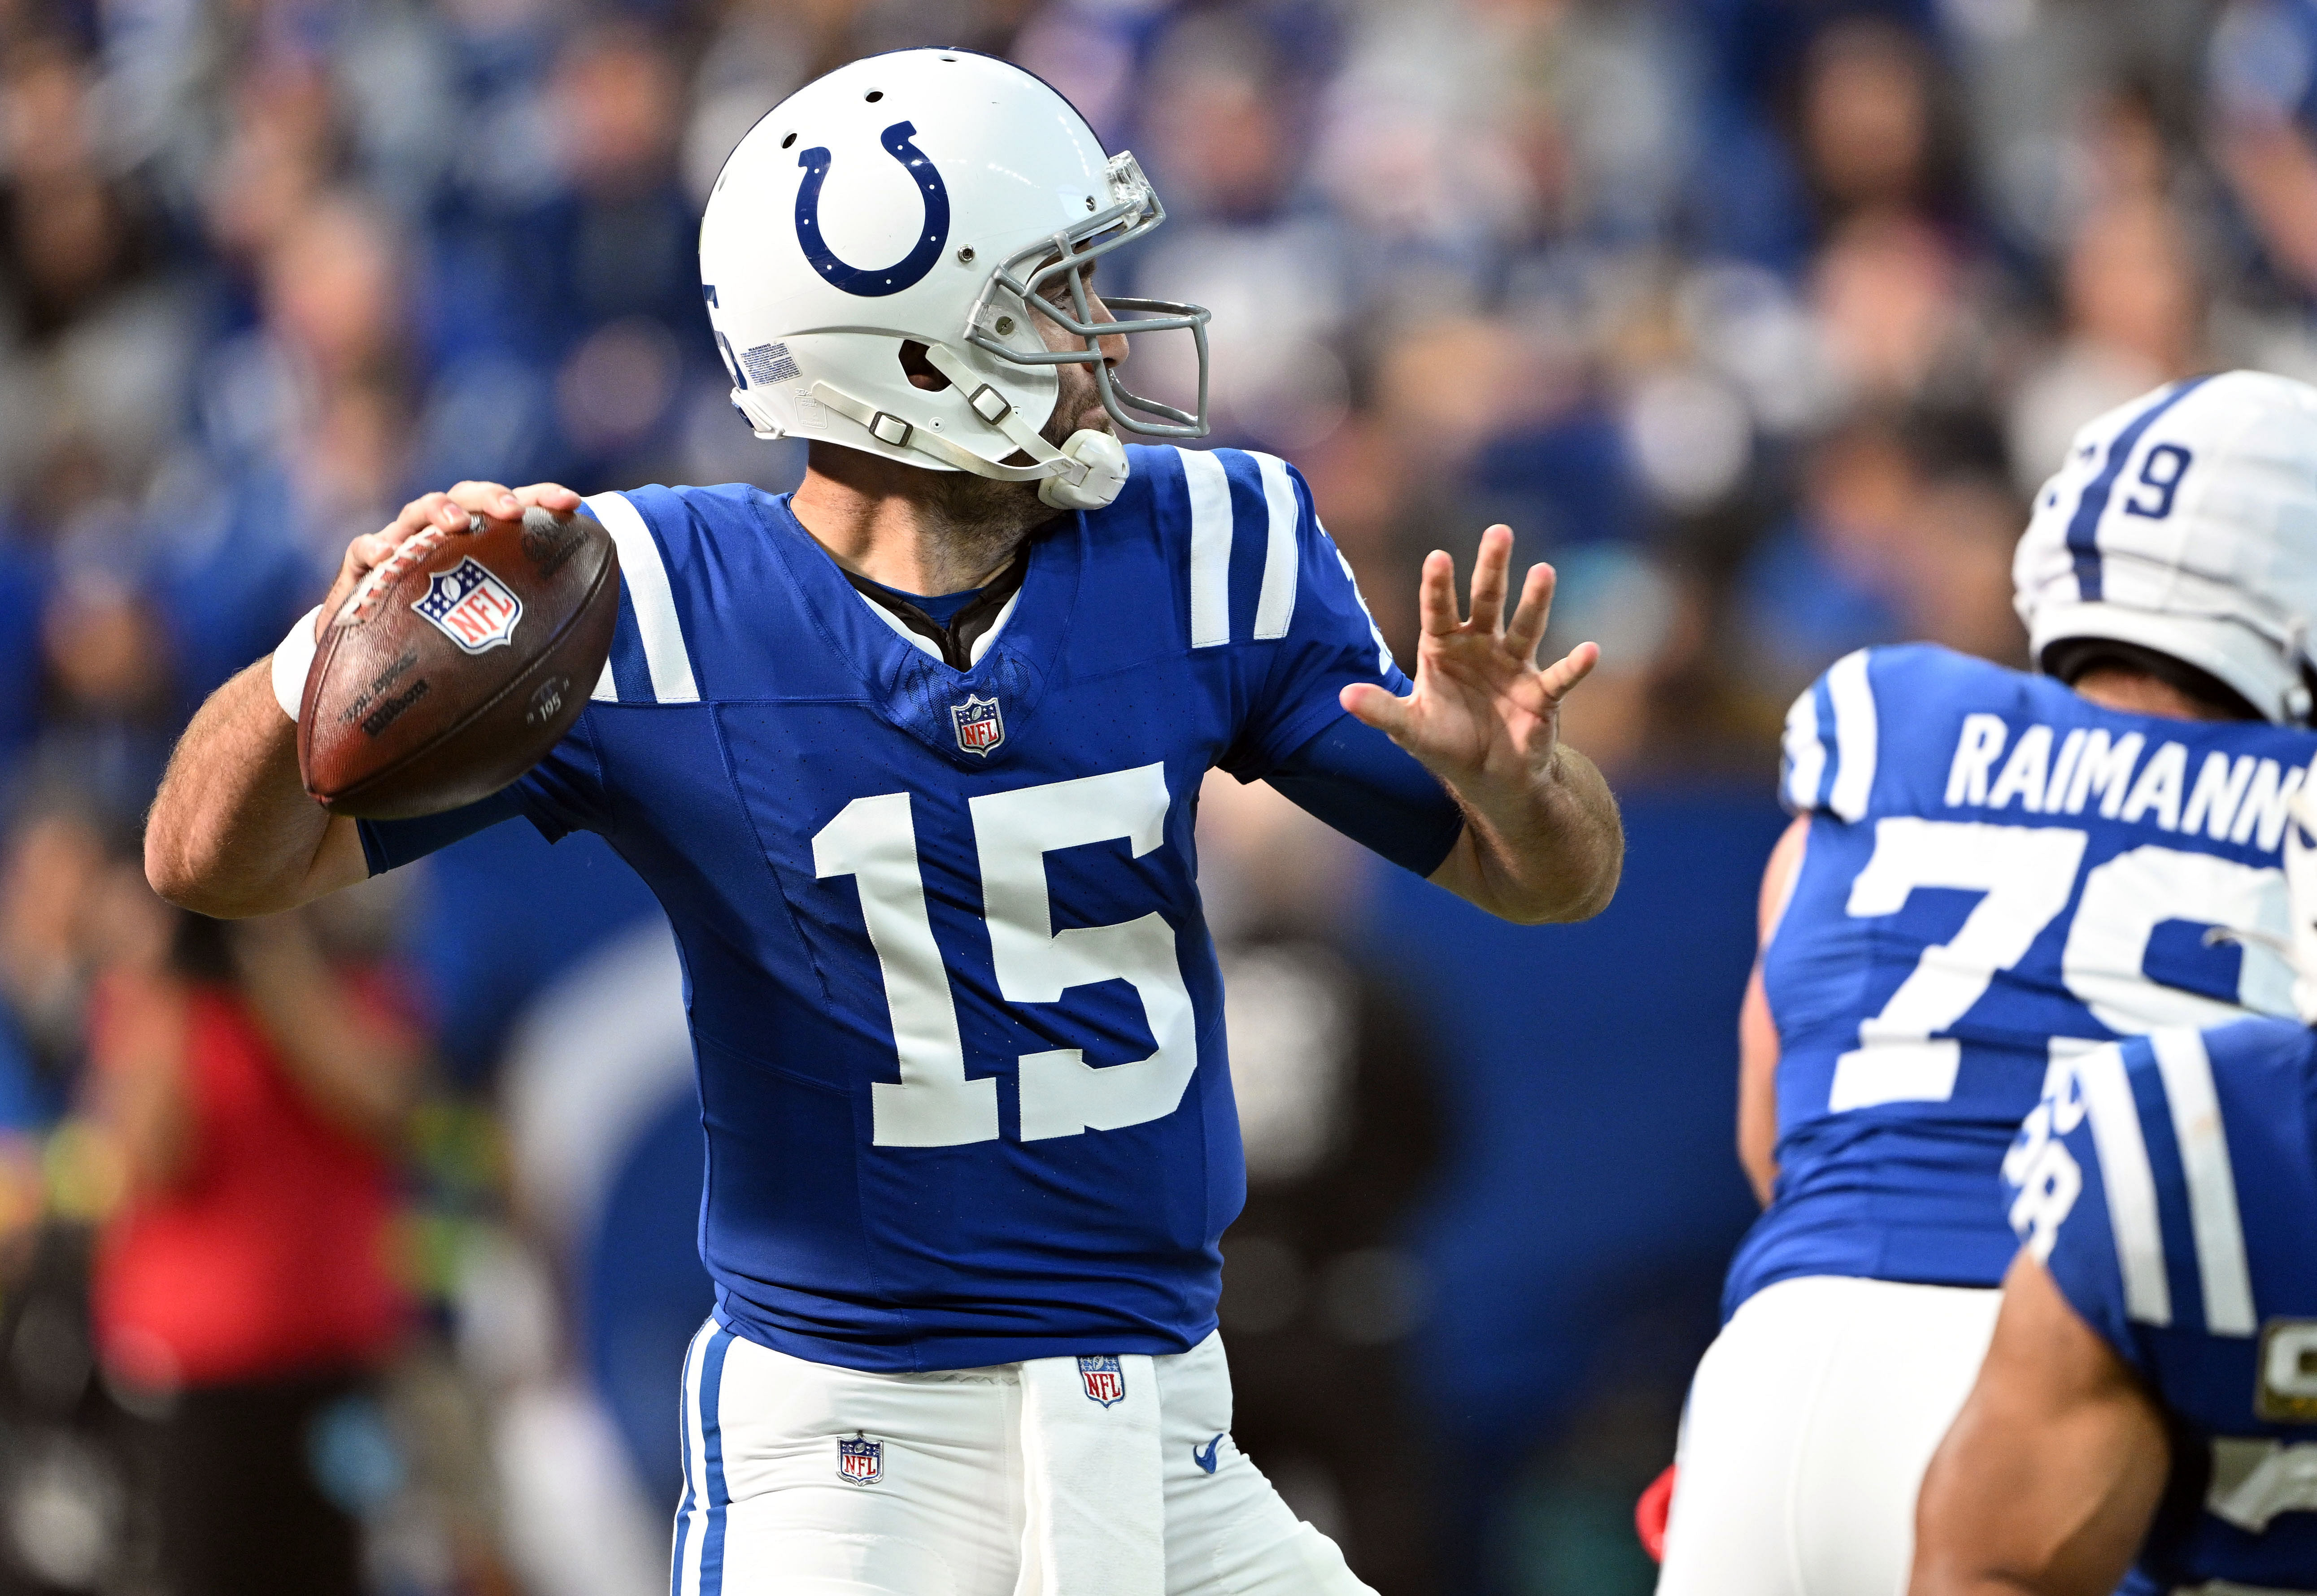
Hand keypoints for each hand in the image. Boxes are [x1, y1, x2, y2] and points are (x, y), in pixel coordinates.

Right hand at [317, 480, 580, 636]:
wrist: (377, 659)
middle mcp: (440, 535)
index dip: (542, 498)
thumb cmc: (444, 638)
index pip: (514, 508)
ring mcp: (401, 545)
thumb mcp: (489, 631)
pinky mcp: (364, 566)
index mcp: (478, 543)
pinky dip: (375, 547)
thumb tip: (580, 657)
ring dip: (439, 509)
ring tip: (456, 522)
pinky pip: (364, 549)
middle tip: (513, 512)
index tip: (572, 504)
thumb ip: (524, 627)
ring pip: (418, 510)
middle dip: (492, 497)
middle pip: (467, 498)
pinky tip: (386, 557)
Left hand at [1339, 525, 1597, 811]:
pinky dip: (1576, 666)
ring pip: (1526, 626)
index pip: (1439, 610)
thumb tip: (1343, 697)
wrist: (1490, 777)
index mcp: (1444, 648)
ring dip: (1536, 601)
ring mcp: (1515, 665)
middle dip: (1492, 568)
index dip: (1438, 586)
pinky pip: (1562, 676)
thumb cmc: (1447, 743)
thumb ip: (1381, 711)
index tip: (1438, 557)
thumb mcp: (1410, 728)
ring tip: (1543, 572)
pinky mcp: (1542, 693)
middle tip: (1499, 532)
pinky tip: (1591, 651)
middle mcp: (1481, 646)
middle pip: (1487, 601)